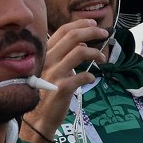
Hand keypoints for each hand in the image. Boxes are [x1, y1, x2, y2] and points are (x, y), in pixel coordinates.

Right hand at [20, 22, 108, 142]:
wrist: (38, 118)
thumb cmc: (46, 92)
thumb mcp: (52, 69)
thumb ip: (64, 56)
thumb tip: (83, 44)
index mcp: (45, 53)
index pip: (63, 30)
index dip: (80, 24)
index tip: (93, 24)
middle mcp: (48, 60)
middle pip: (73, 36)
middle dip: (92, 32)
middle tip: (104, 33)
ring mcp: (54, 73)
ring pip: (80, 52)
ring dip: (96, 53)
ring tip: (103, 59)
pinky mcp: (62, 87)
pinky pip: (83, 75)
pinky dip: (91, 76)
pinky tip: (91, 79)